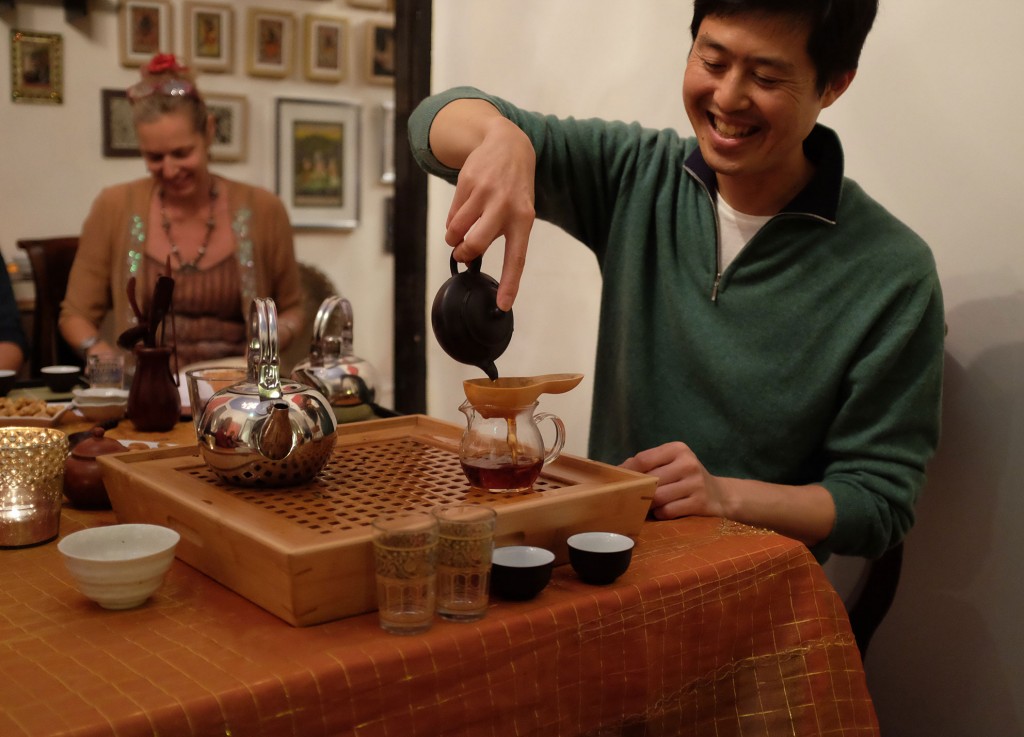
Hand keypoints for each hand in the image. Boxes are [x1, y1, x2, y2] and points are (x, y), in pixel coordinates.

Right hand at [443, 116, 536, 310]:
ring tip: (459, 233)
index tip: (503, 305)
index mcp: (523, 219)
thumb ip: (500, 234)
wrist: (507, 144)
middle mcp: (505, 207)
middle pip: (476, 244)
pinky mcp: (468, 183)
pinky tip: (465, 208)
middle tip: (462, 254)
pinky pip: (453, 214)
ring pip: (457, 230)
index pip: (516, 257)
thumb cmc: (513, 186)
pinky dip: (453, 219)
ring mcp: (485, 194)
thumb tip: (470, 257)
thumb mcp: (518, 209)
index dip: (509, 284)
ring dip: (453, 237)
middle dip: (464, 253)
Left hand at [620, 441, 727, 519]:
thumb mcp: (671, 463)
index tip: (616, 480)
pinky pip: (668, 511)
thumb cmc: (686, 477)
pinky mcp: (699, 503)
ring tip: (647, 504)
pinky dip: (661, 513)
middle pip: (650, 480)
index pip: (644, 459)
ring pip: (658, 497)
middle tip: (630, 497)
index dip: (627, 471)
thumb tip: (617, 471)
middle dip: (638, 490)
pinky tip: (663, 511)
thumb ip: (647, 464)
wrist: (719, 495)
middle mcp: (688, 463)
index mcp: (678, 449)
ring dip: (649, 504)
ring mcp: (695, 483)